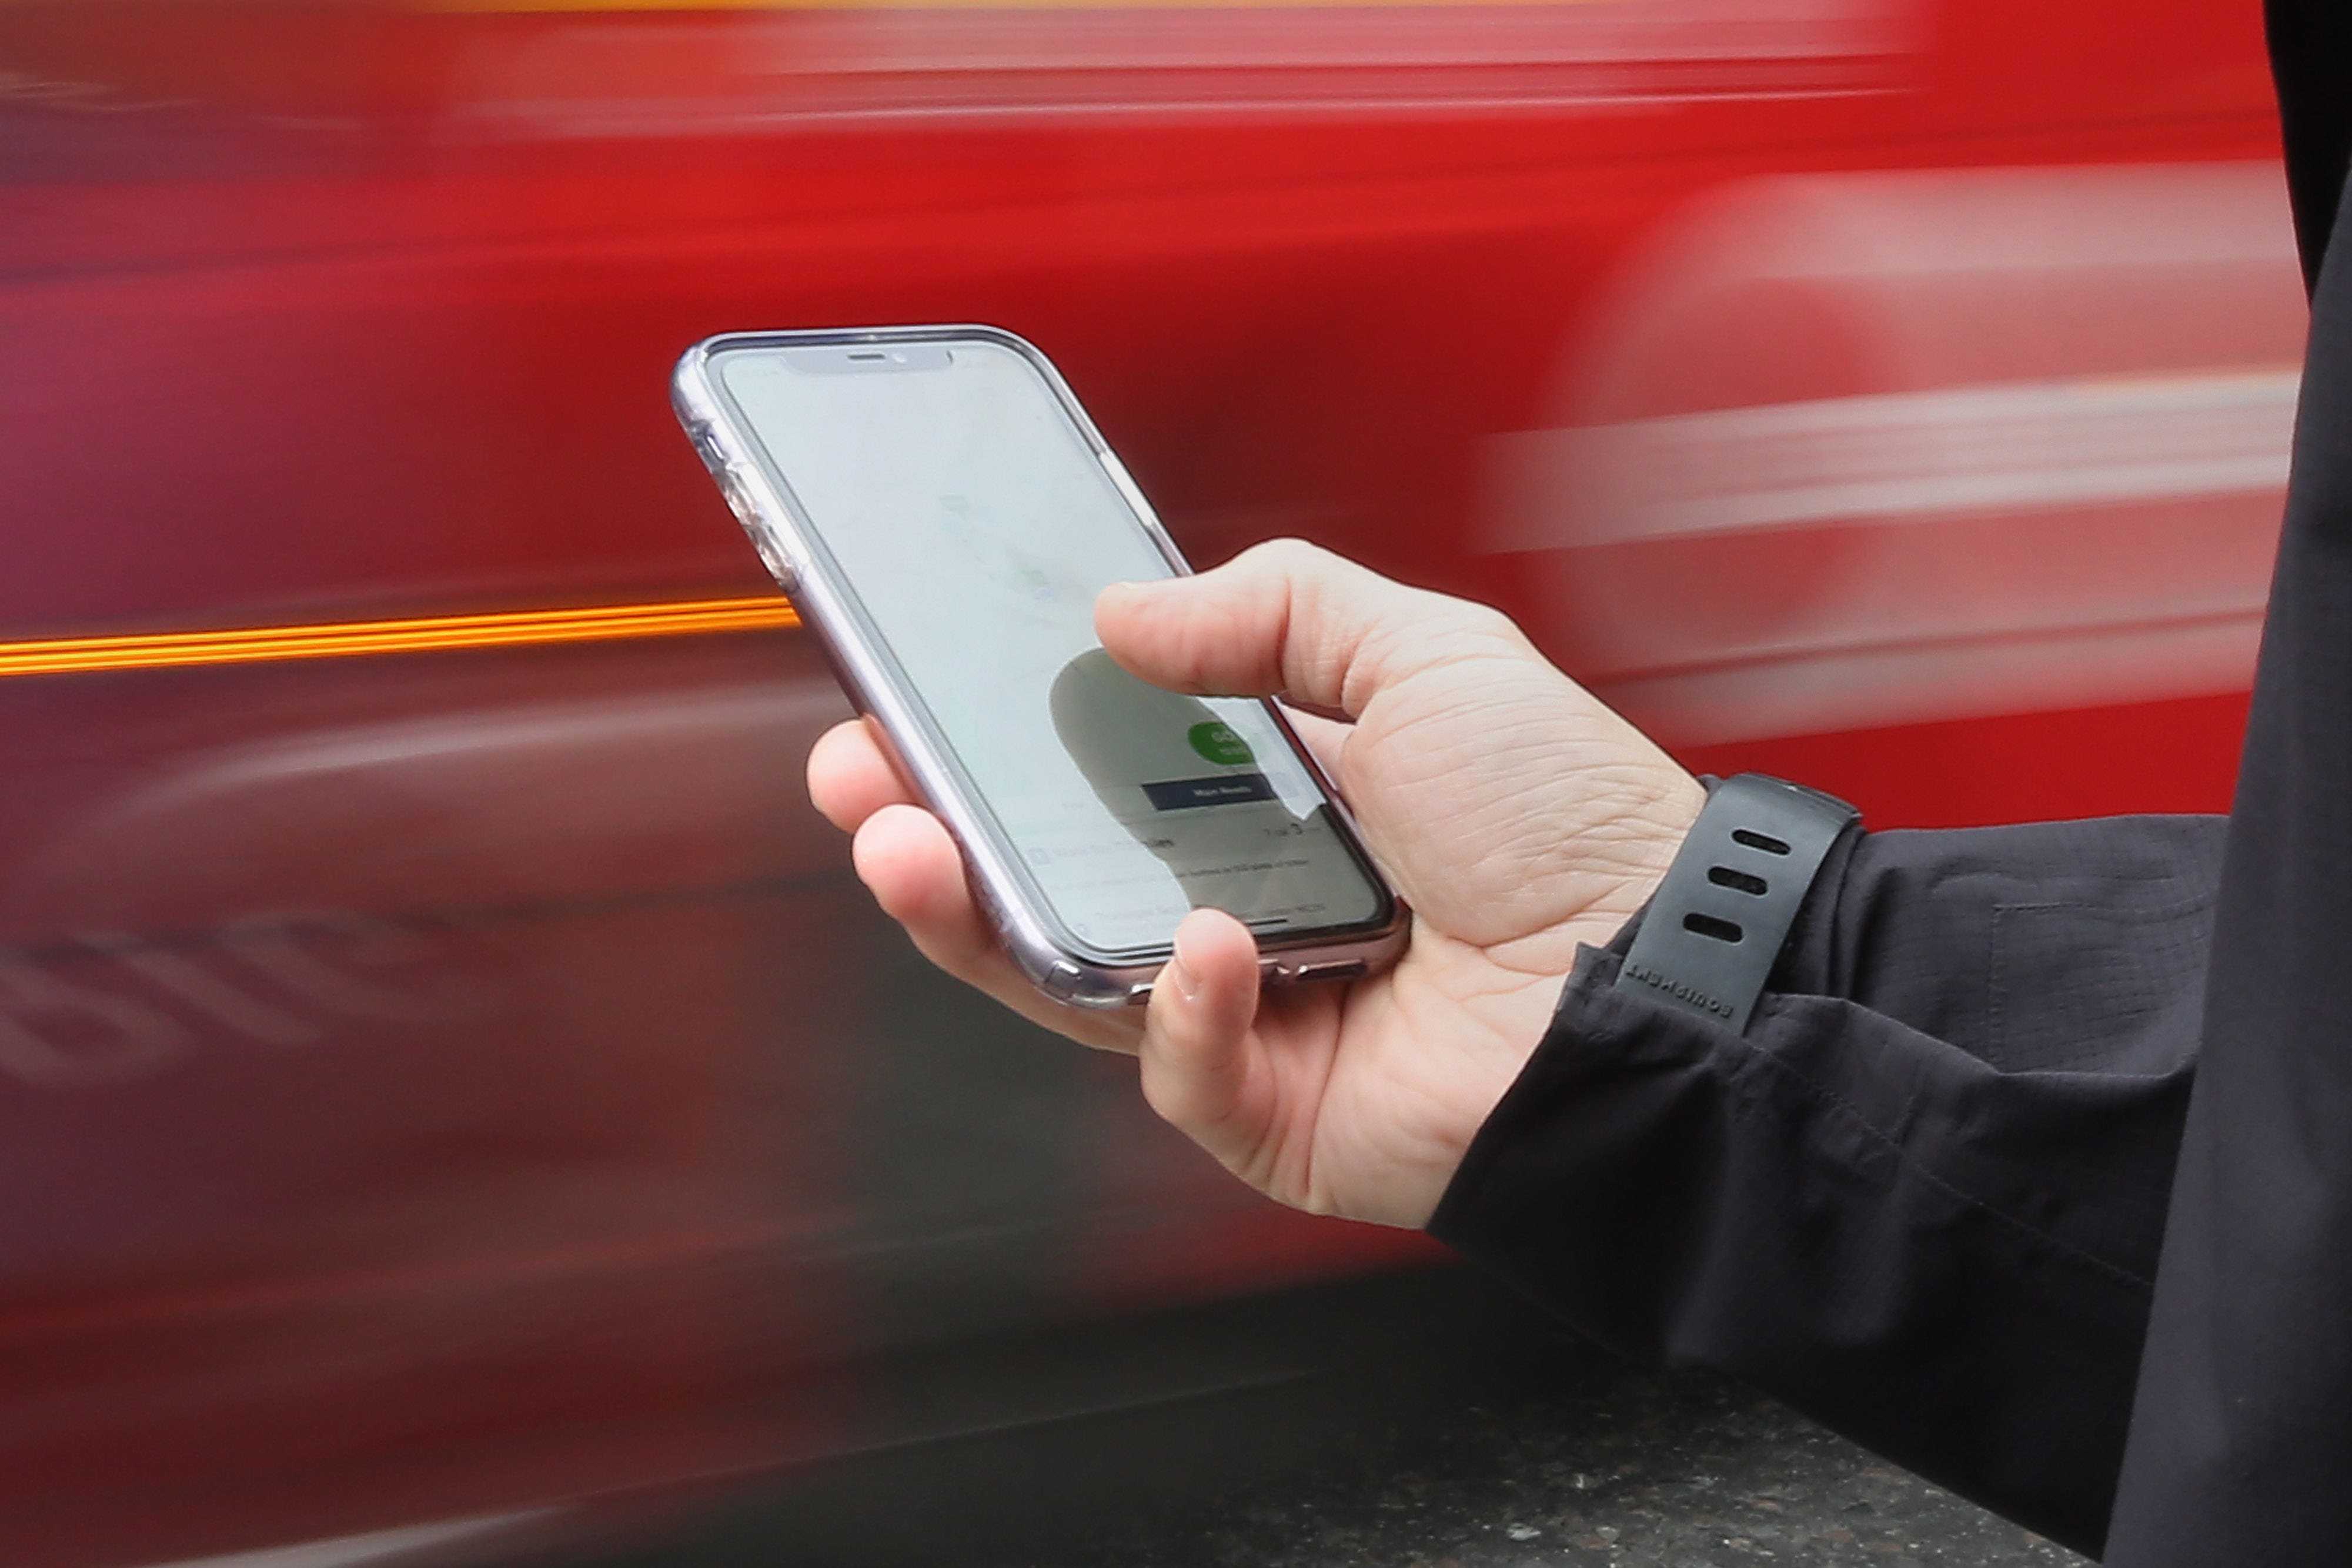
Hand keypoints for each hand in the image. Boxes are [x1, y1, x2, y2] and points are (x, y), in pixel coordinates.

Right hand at [807, 540, 1702, 1227]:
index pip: (1091, 763)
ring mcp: (1246, 1009)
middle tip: (864, 775)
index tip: (908, 686)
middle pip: (1045, 873)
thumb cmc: (1568, 816)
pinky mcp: (1269, 1109)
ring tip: (919, 850)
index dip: (991, 729)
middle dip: (933, 824)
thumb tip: (1119, 614)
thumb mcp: (1425, 653)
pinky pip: (1174, 1070)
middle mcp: (1238, 899)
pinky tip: (1209, 951)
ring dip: (978, 913)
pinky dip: (1178, 1011)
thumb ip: (1277, 606)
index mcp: (1266, 796)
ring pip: (1067, 976)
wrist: (1663, 973)